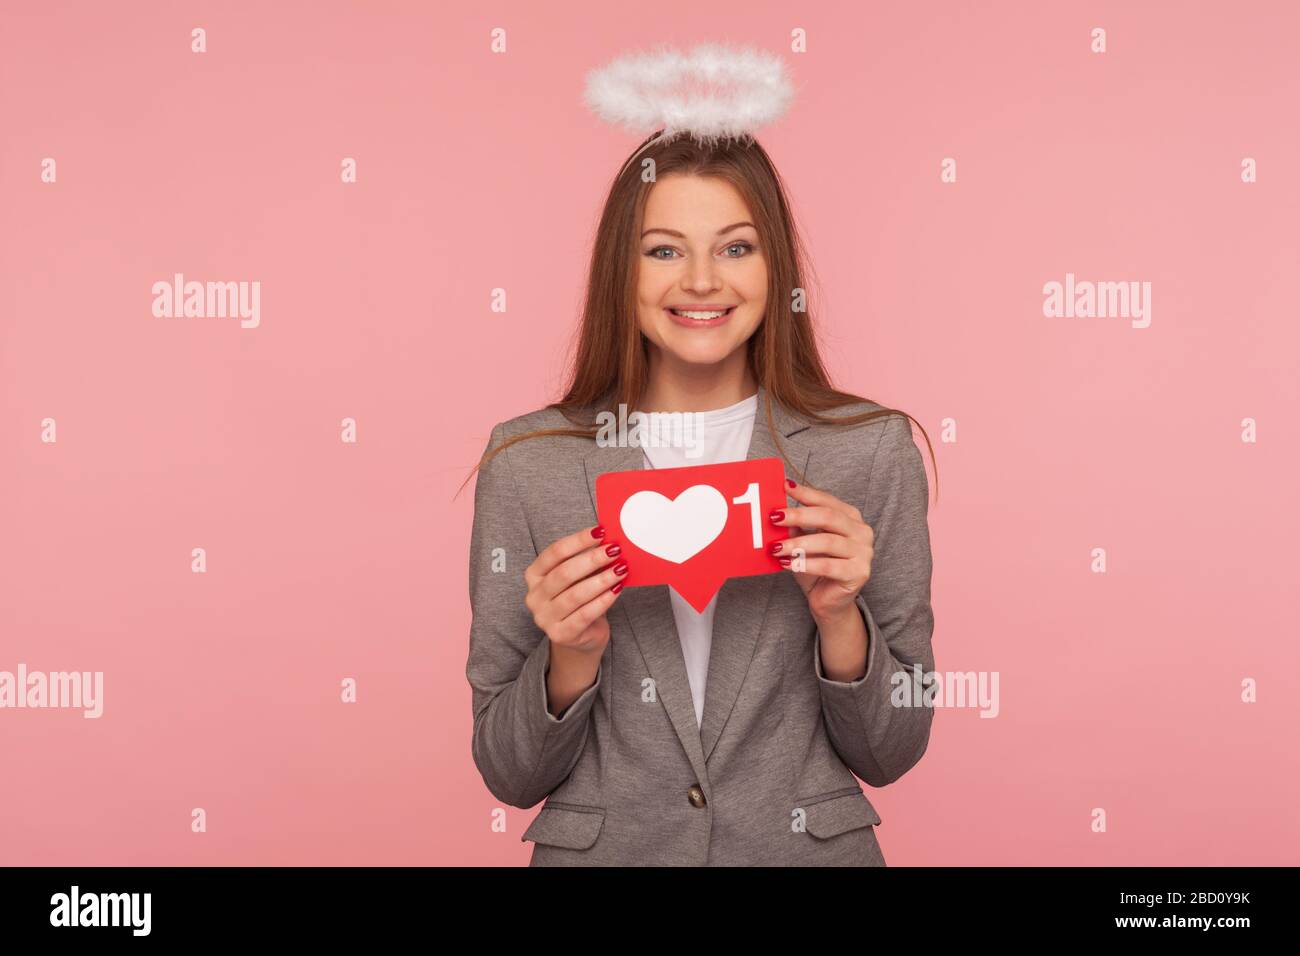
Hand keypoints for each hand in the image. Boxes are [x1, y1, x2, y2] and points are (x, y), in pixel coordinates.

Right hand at [524, 525, 628, 716]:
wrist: (580, 637)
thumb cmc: (579, 600)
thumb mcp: (579, 577)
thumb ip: (587, 560)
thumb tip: (608, 540)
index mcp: (534, 576)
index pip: (555, 553)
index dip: (578, 540)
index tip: (601, 531)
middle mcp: (534, 596)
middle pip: (565, 573)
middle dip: (593, 559)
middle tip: (615, 550)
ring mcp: (545, 618)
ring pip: (576, 594)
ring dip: (602, 579)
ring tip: (621, 569)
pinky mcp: (561, 634)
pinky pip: (585, 614)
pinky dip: (603, 600)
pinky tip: (617, 590)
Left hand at [769, 480, 874, 622]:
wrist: (829, 602)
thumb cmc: (816, 569)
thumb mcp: (803, 543)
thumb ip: (796, 526)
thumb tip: (778, 510)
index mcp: (850, 518)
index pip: (827, 501)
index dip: (805, 493)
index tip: (784, 486)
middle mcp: (861, 532)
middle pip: (828, 517)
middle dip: (798, 515)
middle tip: (774, 517)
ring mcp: (864, 552)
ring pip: (827, 542)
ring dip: (798, 543)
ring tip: (776, 548)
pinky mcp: (859, 573)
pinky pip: (828, 565)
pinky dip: (805, 564)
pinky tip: (787, 564)